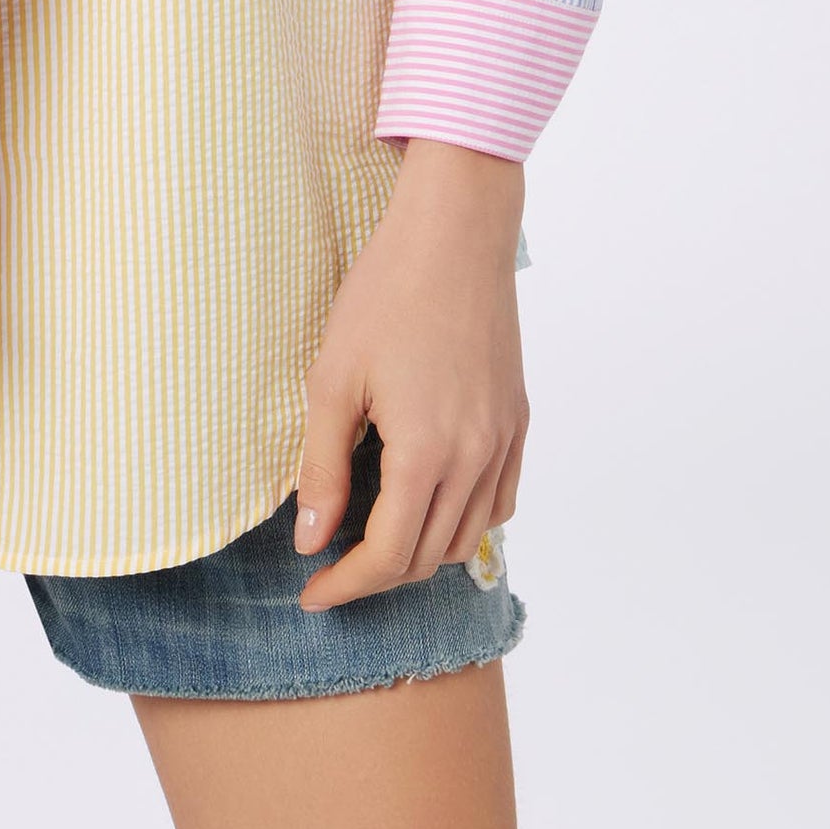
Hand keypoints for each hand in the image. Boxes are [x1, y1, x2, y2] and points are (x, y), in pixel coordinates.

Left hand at [293, 138, 528, 610]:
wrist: (455, 234)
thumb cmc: (385, 295)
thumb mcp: (333, 380)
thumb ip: (321, 468)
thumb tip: (311, 542)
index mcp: (427, 454)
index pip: (388, 557)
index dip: (344, 586)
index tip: (310, 594)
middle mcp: (477, 458)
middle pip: (429, 557)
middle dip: (376, 575)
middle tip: (329, 565)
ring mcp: (505, 441)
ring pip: (469, 537)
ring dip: (420, 552)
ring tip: (371, 535)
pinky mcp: (519, 420)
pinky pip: (500, 500)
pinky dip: (465, 520)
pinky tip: (427, 501)